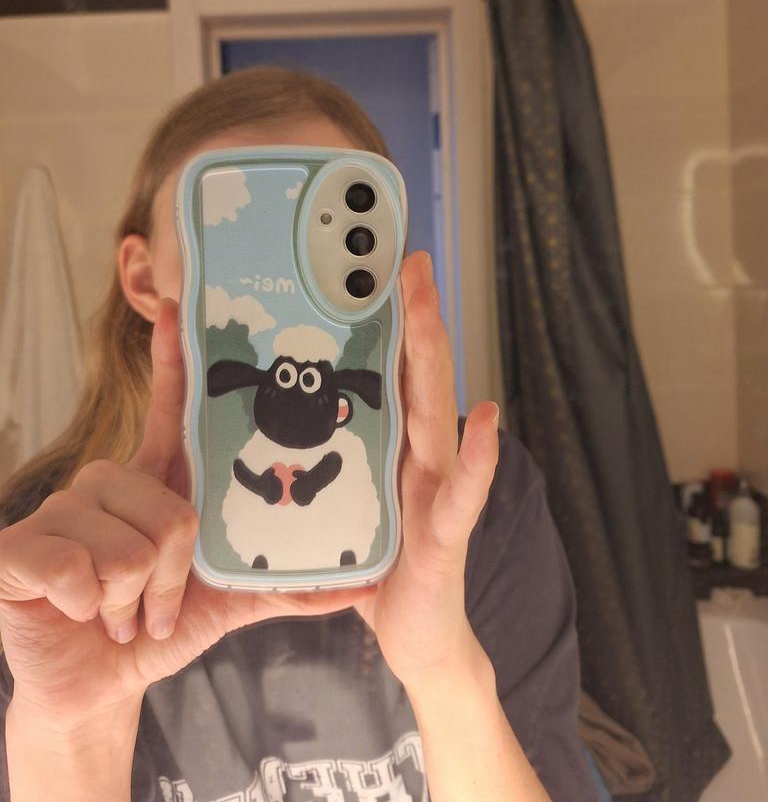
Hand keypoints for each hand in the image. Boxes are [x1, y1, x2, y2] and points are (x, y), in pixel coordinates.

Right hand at [0, 299, 371, 731]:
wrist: (94, 686)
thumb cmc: (156, 623)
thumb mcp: (225, 600)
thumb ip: (284, 584)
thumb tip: (359, 580)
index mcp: (156, 482)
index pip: (169, 409)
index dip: (173, 358)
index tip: (176, 305)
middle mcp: (109, 482)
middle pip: (172, 510)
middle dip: (174, 577)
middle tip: (158, 602)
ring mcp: (64, 510)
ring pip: (132, 547)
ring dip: (136, 599)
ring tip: (121, 609)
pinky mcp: (21, 545)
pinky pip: (79, 568)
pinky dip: (92, 607)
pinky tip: (79, 611)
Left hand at [353, 251, 499, 688]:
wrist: (417, 635)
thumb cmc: (377, 564)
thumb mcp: (343, 499)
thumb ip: (323, 456)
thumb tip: (274, 412)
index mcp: (394, 444)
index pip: (391, 371)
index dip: (387, 319)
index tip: (377, 266)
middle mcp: (422, 455)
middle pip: (417, 375)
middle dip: (413, 317)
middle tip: (407, 261)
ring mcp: (438, 489)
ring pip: (437, 414)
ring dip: (436, 361)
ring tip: (430, 313)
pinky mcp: (444, 534)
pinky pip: (463, 491)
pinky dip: (479, 456)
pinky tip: (490, 418)